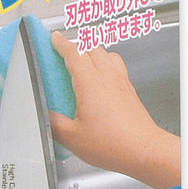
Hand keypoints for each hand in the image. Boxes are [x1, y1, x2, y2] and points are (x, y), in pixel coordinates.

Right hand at [49, 31, 179, 188]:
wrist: (143, 150)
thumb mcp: (71, 138)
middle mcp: (108, 77)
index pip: (74, 52)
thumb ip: (53, 123)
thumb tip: (44, 115)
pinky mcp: (130, 91)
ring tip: (84, 60)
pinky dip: (106, 64)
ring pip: (107, 54)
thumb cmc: (113, 144)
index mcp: (90, 83)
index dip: (61, 43)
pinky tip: (103, 78)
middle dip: (76, 45)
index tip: (55, 38)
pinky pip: (117, 67)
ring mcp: (122, 82)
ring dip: (93, 52)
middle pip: (91, 48)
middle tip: (65, 49)